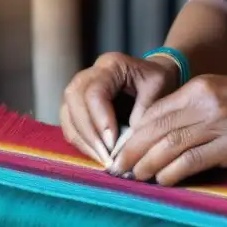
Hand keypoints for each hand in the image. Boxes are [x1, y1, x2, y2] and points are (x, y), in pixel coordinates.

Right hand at [60, 51, 181, 166]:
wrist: (151, 77)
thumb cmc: (156, 81)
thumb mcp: (159, 89)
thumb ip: (143, 112)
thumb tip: (124, 144)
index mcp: (111, 65)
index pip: (94, 93)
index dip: (101, 121)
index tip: (113, 144)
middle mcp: (89, 74)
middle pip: (74, 102)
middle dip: (89, 134)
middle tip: (107, 157)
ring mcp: (78, 89)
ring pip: (68, 115)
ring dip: (83, 141)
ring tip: (103, 161)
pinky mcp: (74, 105)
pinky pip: (69, 125)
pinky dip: (81, 143)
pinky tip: (98, 156)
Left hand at [109, 74, 226, 185]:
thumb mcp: (212, 92)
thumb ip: (185, 107)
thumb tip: (150, 130)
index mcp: (197, 88)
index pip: (155, 111)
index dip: (134, 131)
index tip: (121, 146)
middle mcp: (204, 104)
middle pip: (157, 129)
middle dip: (133, 149)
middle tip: (118, 165)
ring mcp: (217, 124)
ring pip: (170, 146)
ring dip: (148, 164)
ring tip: (136, 175)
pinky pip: (192, 161)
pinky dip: (173, 172)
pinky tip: (163, 179)